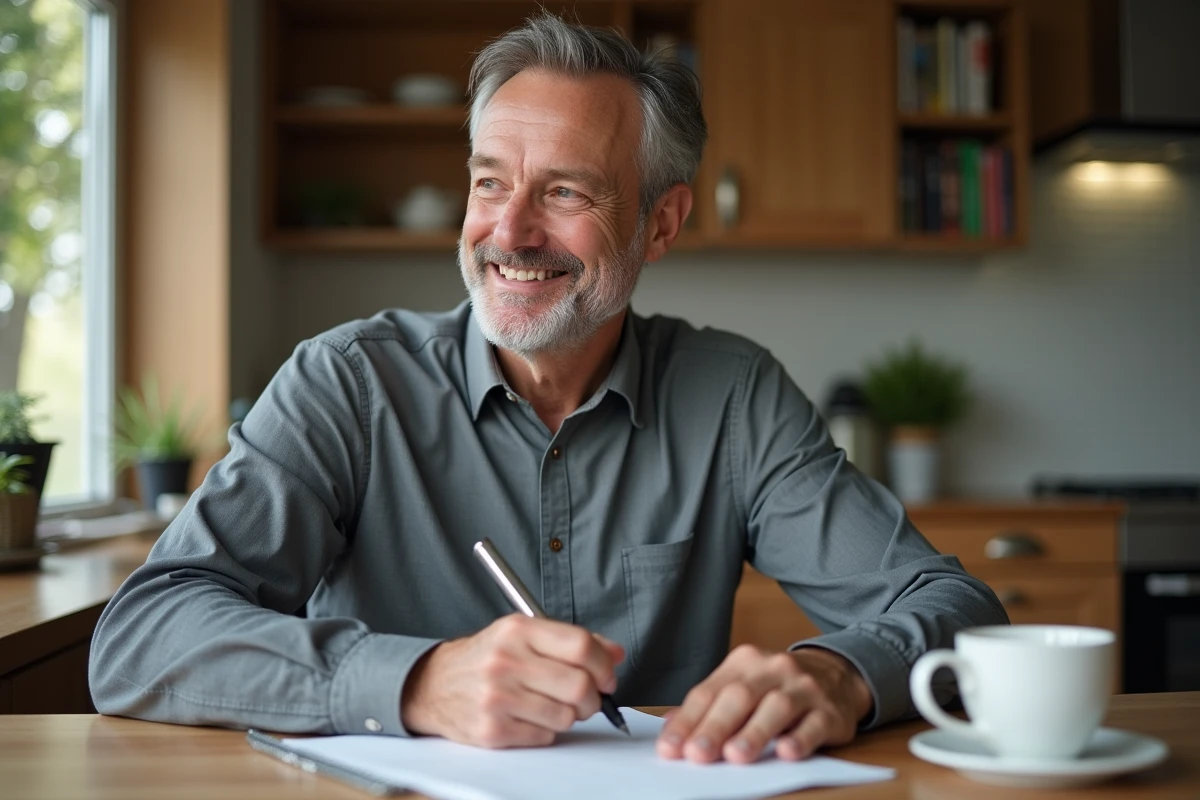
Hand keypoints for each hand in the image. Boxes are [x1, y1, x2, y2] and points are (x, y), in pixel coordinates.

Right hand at [401, 614, 624, 747]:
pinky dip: (545, 731)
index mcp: (518, 630)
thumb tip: (615, 654)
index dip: (604, 665)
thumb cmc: (485, 658)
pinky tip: (529, 717)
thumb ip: (570, 641)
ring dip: (567, 716)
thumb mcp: (522, 635)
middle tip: (585, 699)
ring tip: (549, 706)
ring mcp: (497, 698)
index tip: (607, 676)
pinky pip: (544, 736)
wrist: (432, 685)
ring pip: (566, 716)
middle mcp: (506, 661)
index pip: (580, 646)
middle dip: (592, 698)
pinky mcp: (491, 731)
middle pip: (579, 685)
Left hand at [655, 645, 872, 763]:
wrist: (837, 674)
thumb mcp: (743, 685)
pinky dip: (800, 738)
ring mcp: (804, 688)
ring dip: (754, 733)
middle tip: (696, 754)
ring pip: (777, 707)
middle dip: (715, 727)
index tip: (669, 748)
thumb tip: (670, 729)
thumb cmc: (777, 687)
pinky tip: (786, 752)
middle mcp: (773, 669)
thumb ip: (710, 706)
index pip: (708, 692)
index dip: (687, 721)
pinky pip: (815, 723)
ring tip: (734, 756)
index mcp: (743, 662)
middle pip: (740, 696)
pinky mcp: (830, 711)